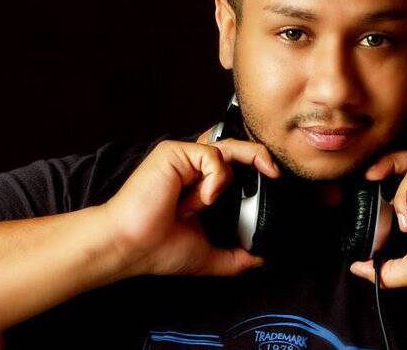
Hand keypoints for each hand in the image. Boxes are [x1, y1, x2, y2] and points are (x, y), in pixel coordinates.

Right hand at [102, 127, 280, 277]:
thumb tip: (259, 259)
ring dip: (231, 174)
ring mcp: (183, 157)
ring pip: (228, 147)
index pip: (235, 165)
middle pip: (236, 149)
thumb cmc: (159, 248)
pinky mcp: (174, 152)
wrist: (132, 246)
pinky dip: (215, 178)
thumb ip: (235, 257)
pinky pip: (211, 155)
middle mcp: (193, 168)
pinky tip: (200, 199)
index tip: (272, 182)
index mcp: (200, 185)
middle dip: (259, 156)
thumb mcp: (208, 255)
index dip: (255, 169)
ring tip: (215, 199)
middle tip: (274, 172)